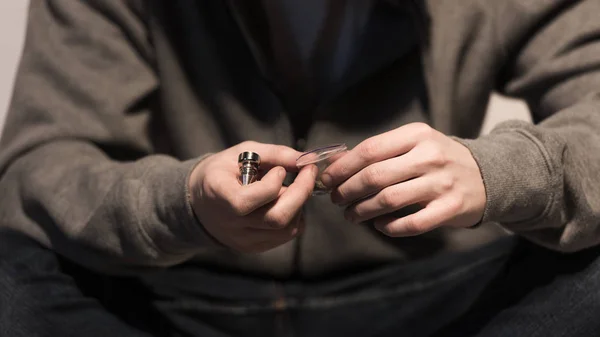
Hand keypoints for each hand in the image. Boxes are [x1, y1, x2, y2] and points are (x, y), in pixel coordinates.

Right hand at [189, 141, 317, 252]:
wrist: (202, 202)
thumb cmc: (223, 172)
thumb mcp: (242, 153)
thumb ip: (275, 154)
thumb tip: (305, 159)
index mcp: (218, 195)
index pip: (248, 201)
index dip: (272, 184)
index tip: (280, 170)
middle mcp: (230, 224)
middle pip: (275, 219)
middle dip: (300, 193)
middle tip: (308, 174)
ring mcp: (242, 240)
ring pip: (286, 230)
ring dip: (299, 205)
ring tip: (294, 188)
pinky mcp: (253, 247)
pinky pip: (285, 236)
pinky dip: (295, 217)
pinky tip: (288, 203)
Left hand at [321, 123, 485, 236]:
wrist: (488, 175)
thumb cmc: (438, 159)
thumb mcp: (412, 145)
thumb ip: (377, 153)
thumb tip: (334, 163)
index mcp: (417, 135)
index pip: (370, 150)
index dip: (343, 168)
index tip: (327, 179)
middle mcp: (430, 156)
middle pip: (375, 176)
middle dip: (348, 190)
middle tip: (336, 200)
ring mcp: (442, 183)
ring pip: (389, 200)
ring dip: (362, 211)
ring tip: (351, 215)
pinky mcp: (451, 209)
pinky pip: (411, 223)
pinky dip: (389, 227)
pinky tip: (379, 225)